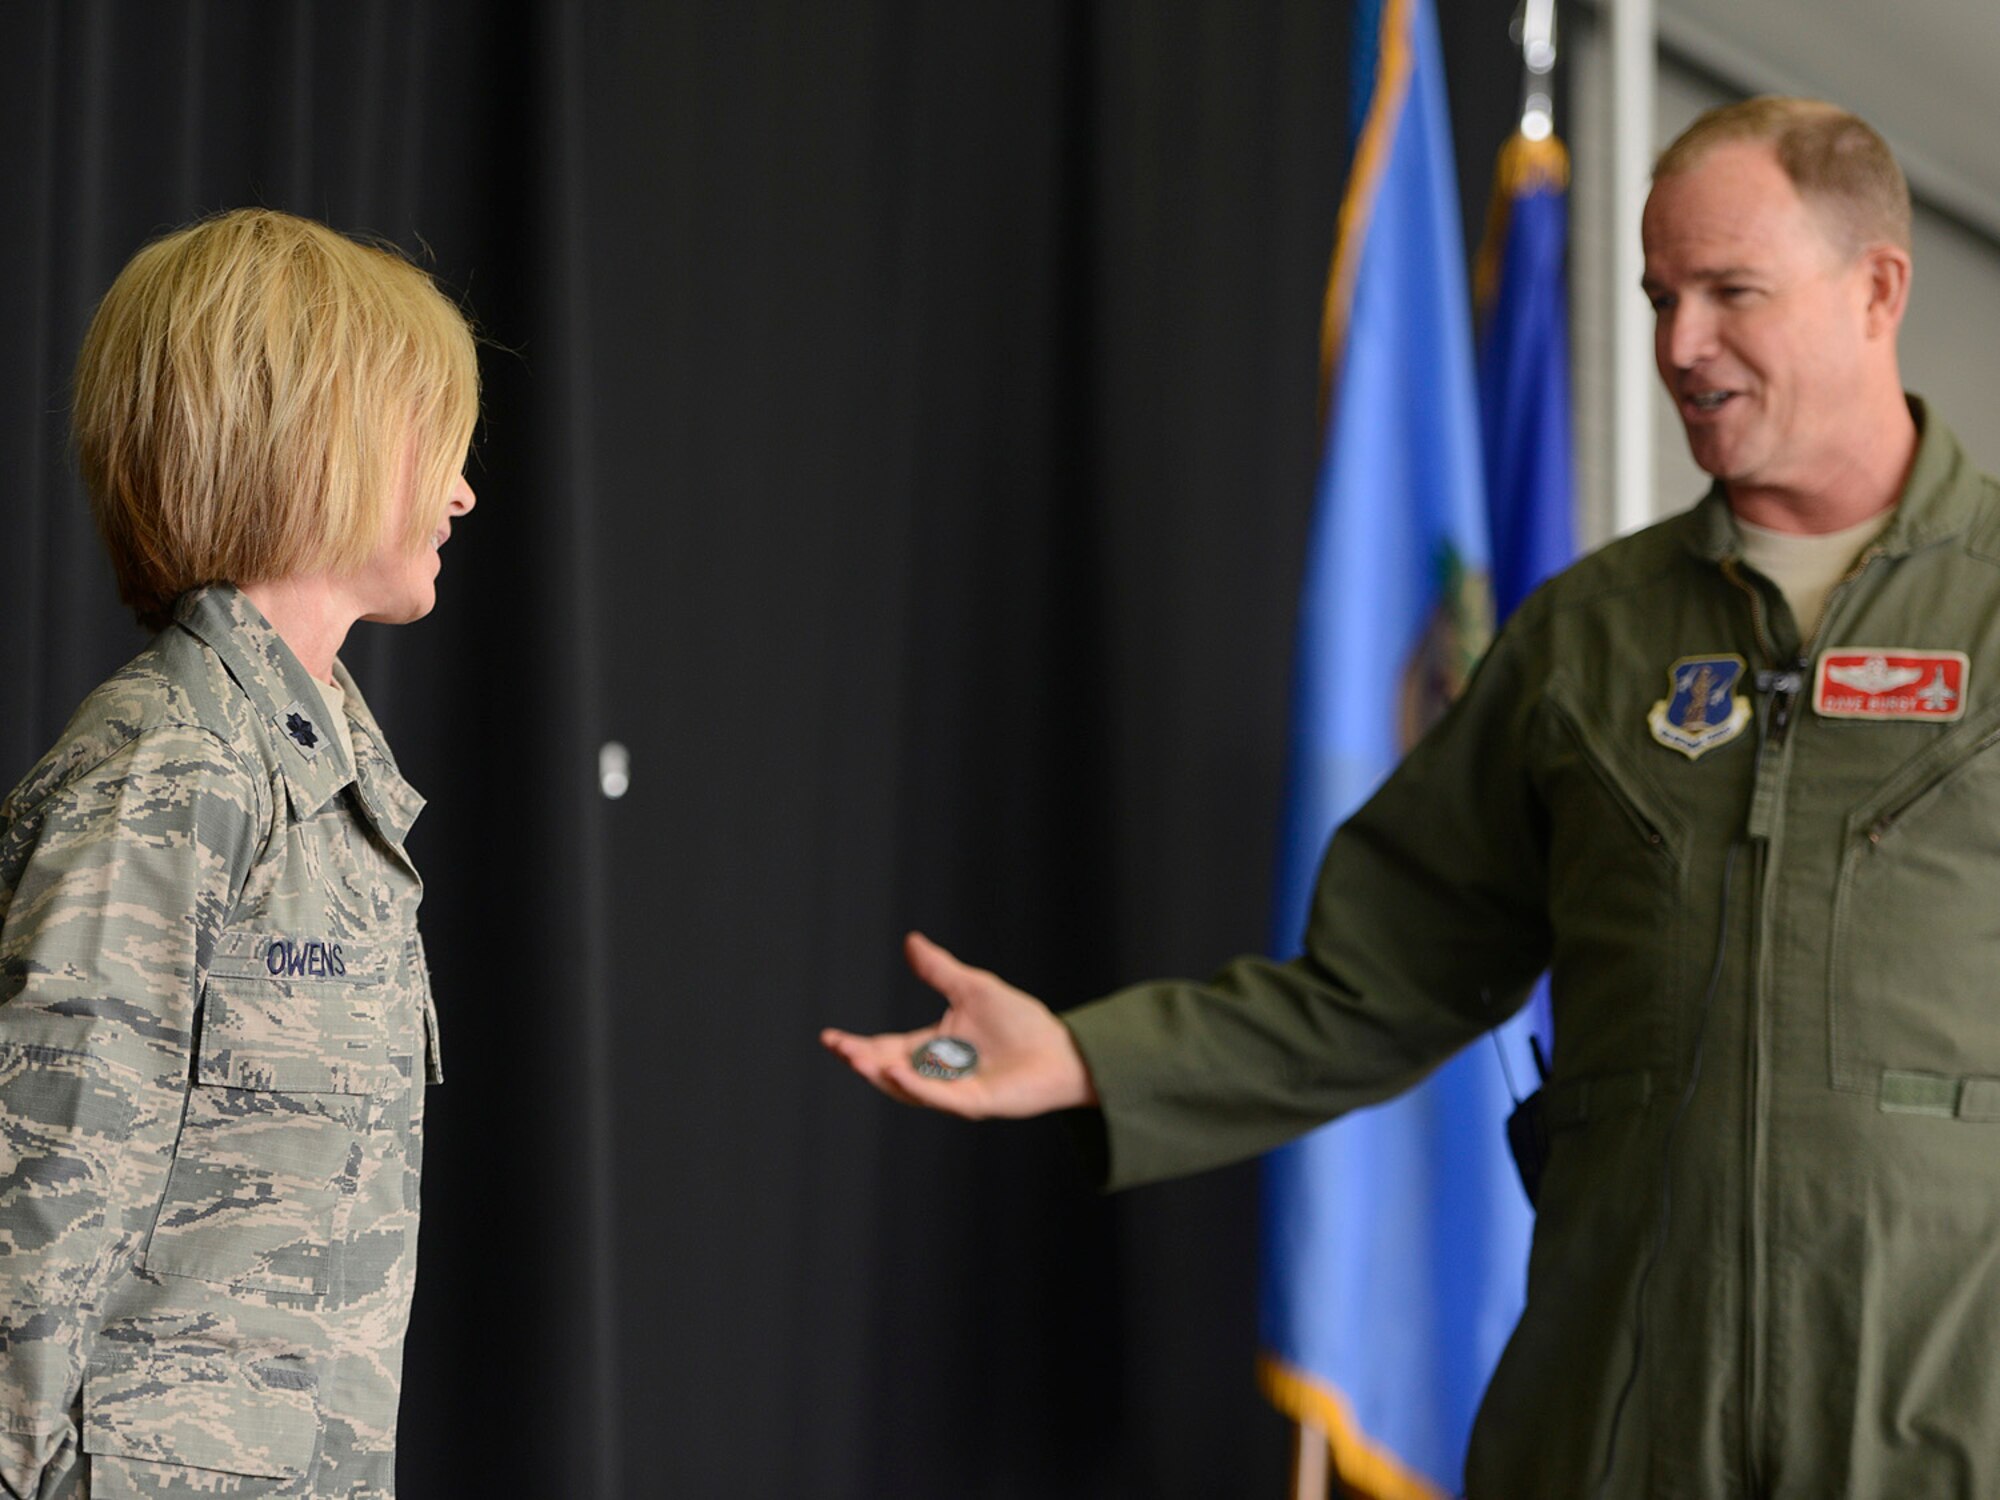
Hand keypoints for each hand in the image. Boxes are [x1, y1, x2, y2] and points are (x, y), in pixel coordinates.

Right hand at [820, 932, 1098, 1118]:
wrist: (1062, 1049)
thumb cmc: (1021, 1022)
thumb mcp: (973, 988)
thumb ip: (939, 970)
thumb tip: (910, 941)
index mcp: (932, 1049)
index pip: (885, 1048)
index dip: (857, 1044)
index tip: (829, 1038)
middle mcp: (937, 1074)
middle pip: (888, 1070)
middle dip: (861, 1060)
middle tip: (837, 1047)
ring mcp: (953, 1092)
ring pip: (907, 1088)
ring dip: (881, 1074)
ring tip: (857, 1058)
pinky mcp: (973, 1103)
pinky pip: (938, 1097)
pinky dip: (915, 1086)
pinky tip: (895, 1071)